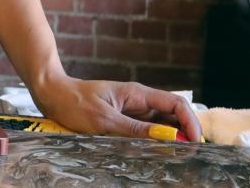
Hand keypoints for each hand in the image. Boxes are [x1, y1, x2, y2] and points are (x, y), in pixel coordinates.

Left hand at [34, 74, 202, 141]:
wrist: (53, 94)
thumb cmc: (74, 103)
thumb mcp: (104, 119)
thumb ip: (134, 129)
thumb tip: (165, 138)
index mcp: (137, 94)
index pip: (175, 103)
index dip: (191, 121)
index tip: (195, 142)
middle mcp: (139, 100)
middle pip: (173, 114)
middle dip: (186, 132)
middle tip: (191, 154)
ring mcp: (132, 110)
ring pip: (163, 123)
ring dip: (173, 138)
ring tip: (179, 156)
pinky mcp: (124, 119)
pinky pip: (147, 130)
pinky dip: (157, 140)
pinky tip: (159, 152)